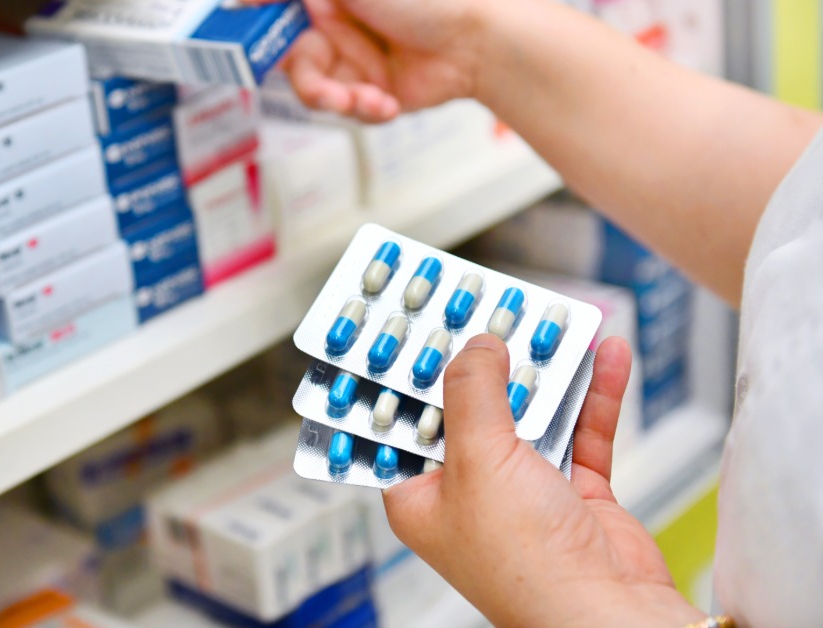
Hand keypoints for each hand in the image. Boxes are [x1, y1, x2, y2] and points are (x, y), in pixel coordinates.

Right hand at [253, 0, 490, 120]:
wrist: (480, 40)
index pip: (274, 11)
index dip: (257, 28)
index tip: (247, 43)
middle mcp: (336, 25)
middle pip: (290, 59)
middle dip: (307, 80)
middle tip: (324, 90)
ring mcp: (354, 60)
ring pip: (316, 91)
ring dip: (336, 101)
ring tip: (362, 101)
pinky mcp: (373, 92)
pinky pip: (349, 111)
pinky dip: (366, 112)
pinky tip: (388, 103)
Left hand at [383, 335, 703, 625]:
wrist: (609, 614)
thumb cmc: (526, 566)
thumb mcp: (479, 460)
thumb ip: (473, 393)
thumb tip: (477, 346)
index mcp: (421, 495)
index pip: (401, 422)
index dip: (406, 374)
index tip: (413, 327)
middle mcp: (468, 494)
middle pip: (469, 409)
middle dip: (484, 361)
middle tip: (489, 309)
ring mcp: (524, 493)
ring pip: (530, 415)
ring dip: (544, 371)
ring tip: (550, 322)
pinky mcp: (575, 495)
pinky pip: (582, 432)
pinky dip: (593, 395)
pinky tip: (604, 356)